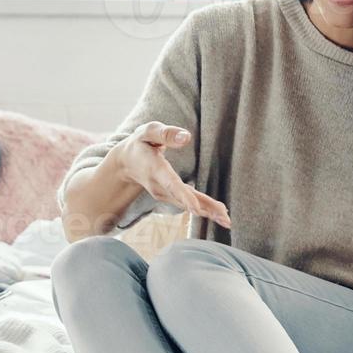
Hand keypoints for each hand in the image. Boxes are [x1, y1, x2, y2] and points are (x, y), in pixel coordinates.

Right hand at [116, 121, 230, 228]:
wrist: (126, 162)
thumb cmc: (140, 143)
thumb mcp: (148, 132)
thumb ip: (166, 133)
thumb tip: (186, 137)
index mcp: (155, 169)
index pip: (171, 184)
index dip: (184, 196)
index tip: (196, 209)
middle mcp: (160, 186)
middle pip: (185, 199)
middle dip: (204, 209)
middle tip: (225, 219)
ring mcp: (164, 194)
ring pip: (188, 204)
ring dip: (208, 212)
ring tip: (226, 220)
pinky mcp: (170, 196)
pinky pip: (188, 203)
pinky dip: (204, 209)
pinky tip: (218, 214)